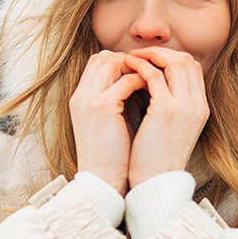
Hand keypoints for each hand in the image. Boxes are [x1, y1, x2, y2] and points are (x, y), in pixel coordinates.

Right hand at [69, 50, 145, 195]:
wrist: (103, 181)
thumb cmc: (114, 155)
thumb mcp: (113, 121)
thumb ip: (122, 99)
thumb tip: (145, 82)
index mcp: (82, 98)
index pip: (98, 62)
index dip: (121, 62)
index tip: (144, 71)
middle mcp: (81, 95)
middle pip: (103, 57)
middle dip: (130, 60)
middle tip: (152, 71)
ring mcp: (89, 99)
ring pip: (112, 61)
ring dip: (136, 67)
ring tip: (155, 78)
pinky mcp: (102, 107)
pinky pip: (125, 81)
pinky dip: (143, 81)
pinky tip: (156, 90)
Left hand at [123, 47, 209, 188]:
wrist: (155, 183)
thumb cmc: (156, 157)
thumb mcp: (171, 127)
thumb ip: (169, 104)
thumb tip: (152, 82)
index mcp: (200, 108)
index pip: (192, 68)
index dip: (171, 58)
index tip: (150, 59)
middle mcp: (197, 104)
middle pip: (186, 60)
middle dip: (161, 52)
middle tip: (138, 54)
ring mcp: (184, 107)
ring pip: (173, 61)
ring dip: (150, 55)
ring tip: (130, 58)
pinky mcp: (166, 111)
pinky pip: (154, 75)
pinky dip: (140, 67)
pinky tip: (127, 68)